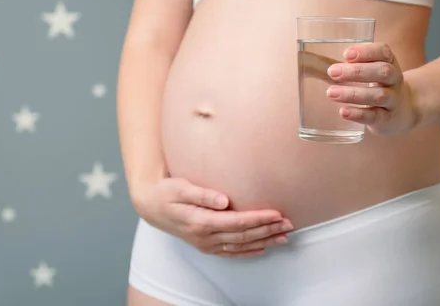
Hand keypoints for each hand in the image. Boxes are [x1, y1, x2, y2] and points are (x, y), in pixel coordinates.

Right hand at [133, 177, 292, 257]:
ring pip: (241, 246)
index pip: (237, 222)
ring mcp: (205, 244)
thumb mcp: (181, 187)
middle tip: (288, 223)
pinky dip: (248, 252)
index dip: (258, 219)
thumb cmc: (166, 192)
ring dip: (264, 241)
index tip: (276, 213)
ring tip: (284, 236)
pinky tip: (263, 248)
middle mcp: (204, 236)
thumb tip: (223, 200)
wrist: (150, 206)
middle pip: (243, 236)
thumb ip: (202, 194)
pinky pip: (231, 252)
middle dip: (268, 230)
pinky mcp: (206, 245)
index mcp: (200, 221)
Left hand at [325, 42, 419, 135]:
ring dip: (353, 94)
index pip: (383, 52)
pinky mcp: (387, 119)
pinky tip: (343, 112)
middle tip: (332, 72)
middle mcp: (395, 80)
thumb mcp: (373, 71)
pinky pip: (374, 116)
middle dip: (357, 71)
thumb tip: (319, 63)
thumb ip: (352, 65)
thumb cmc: (380, 86)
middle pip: (383, 72)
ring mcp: (393, 101)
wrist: (403, 112)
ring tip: (331, 93)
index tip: (347, 54)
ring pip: (378, 95)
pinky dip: (358, 114)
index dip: (367, 52)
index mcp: (390, 63)